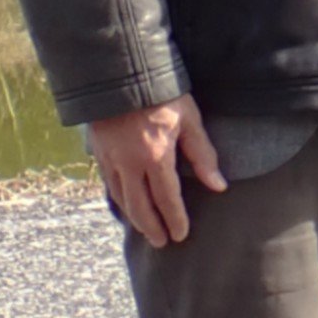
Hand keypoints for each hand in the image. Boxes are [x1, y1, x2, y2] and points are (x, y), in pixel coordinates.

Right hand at [89, 96, 221, 247]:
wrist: (120, 75)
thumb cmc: (163, 95)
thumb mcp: (190, 120)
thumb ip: (203, 155)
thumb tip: (218, 186)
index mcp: (155, 156)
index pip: (166, 198)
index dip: (175, 219)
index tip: (181, 235)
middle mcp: (129, 163)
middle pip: (140, 206)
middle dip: (152, 227)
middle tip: (163, 243)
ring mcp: (110, 159)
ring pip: (121, 198)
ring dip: (134, 218)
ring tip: (146, 230)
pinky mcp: (98, 153)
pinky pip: (109, 184)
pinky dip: (119, 200)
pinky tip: (127, 206)